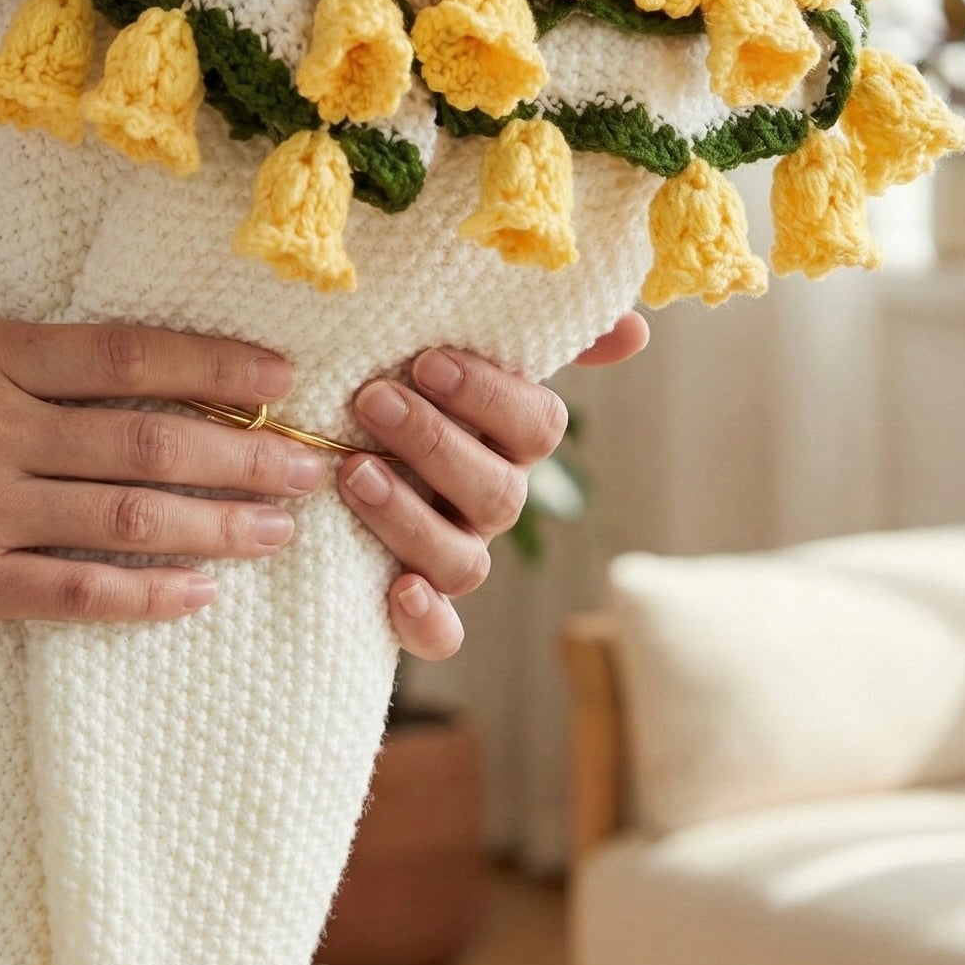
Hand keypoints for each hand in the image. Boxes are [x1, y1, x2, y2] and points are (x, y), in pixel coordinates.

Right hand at [0, 316, 324, 626]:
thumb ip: (2, 338)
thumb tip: (95, 326)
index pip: (124, 354)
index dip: (212, 364)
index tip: (280, 375)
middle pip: (147, 441)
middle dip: (244, 455)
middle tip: (313, 465)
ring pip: (126, 519)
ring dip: (216, 525)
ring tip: (279, 530)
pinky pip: (71, 594)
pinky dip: (142, 597)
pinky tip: (198, 596)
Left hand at [340, 311, 650, 660]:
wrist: (329, 425)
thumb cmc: (399, 375)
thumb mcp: (450, 340)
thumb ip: (531, 330)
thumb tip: (634, 331)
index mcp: (511, 440)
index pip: (536, 427)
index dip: (487, 397)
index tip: (426, 362)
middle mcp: (491, 499)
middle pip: (498, 494)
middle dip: (433, 445)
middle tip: (372, 401)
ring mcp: (456, 551)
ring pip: (465, 561)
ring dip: (409, 519)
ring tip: (354, 472)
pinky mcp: (415, 600)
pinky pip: (443, 634)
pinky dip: (428, 621)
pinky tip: (399, 592)